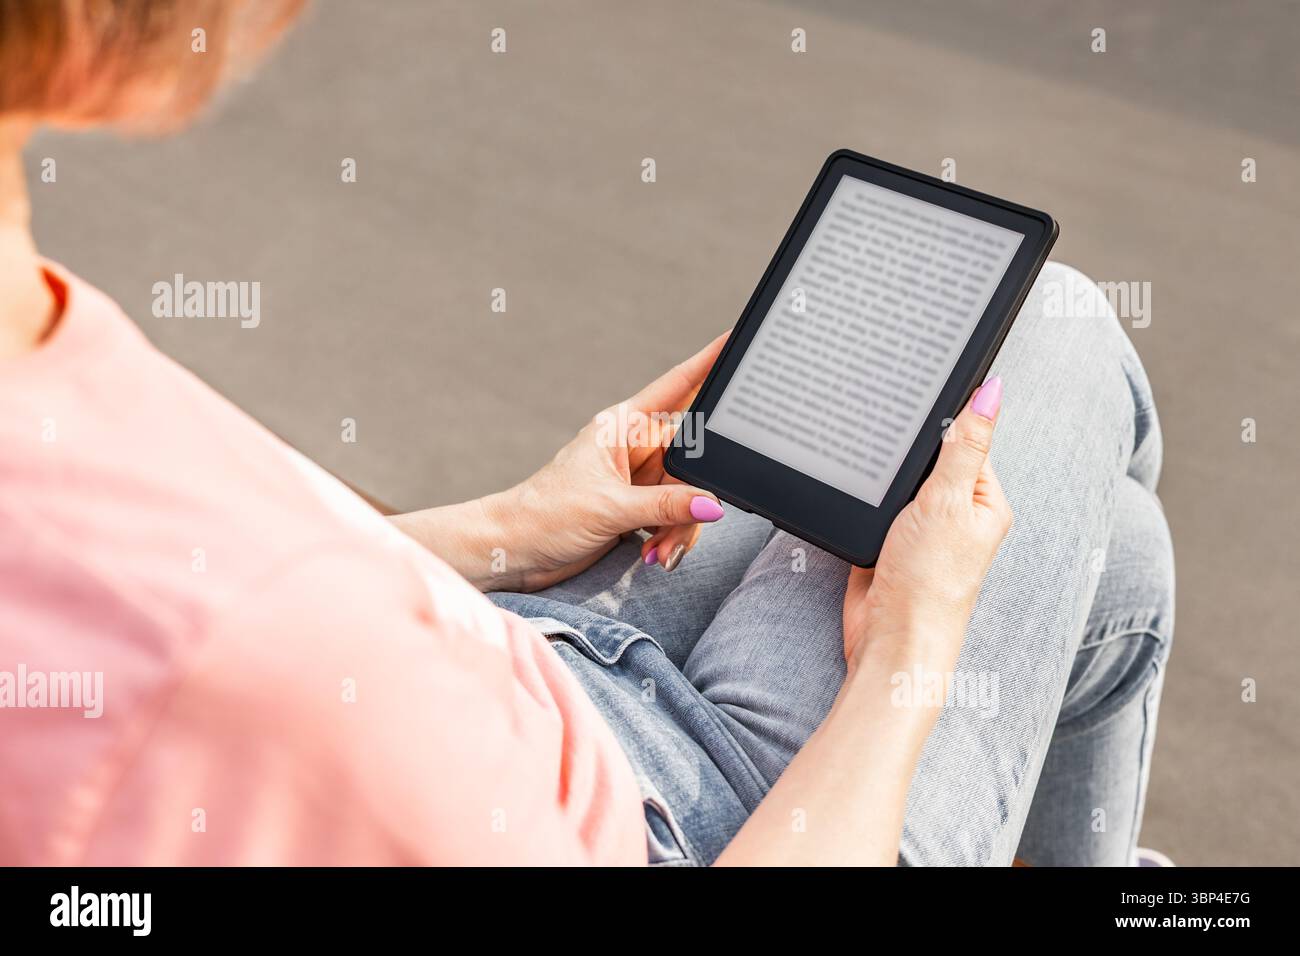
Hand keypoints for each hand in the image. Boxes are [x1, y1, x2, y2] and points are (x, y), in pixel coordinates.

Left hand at [480, 332, 732, 589]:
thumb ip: (667, 506)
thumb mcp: (611, 509)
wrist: (515, 551)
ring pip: (689, 493)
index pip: (676, 386)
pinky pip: (676, 513)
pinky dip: (671, 536)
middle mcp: (634, 447)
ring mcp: (638, 478)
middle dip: (695, 497)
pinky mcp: (637, 505)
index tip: (736, 340)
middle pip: (693, 459)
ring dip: (680, 527)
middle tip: (686, 526)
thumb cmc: (545, 516)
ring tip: (659, 552)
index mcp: (622, 427)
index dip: (708, 362)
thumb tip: (713, 506)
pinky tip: (655, 554)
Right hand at [842, 377, 1012, 681]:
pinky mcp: (888, 543)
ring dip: (882, 479)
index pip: (966, 440)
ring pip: (897, 482)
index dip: (941, 422)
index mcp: (985, 501)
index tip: (915, 403)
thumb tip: (991, 392)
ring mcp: (921, 529)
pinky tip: (857, 498)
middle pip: (928, 459)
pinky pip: (875, 506)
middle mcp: (957, 514)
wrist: (890, 638)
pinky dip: (865, 500)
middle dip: (905, 454)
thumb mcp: (948, 500)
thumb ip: (964, 445)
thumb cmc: (930, 581)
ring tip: (873, 482)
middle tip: (886, 448)